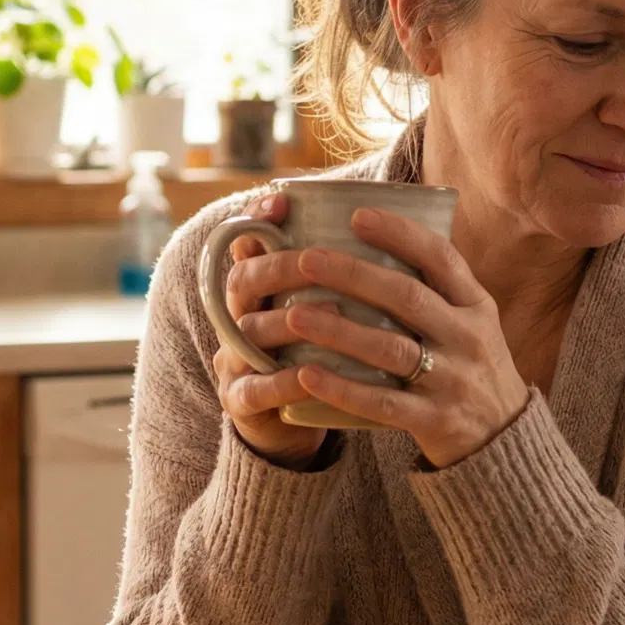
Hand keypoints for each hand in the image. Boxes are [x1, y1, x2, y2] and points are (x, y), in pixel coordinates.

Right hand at [212, 188, 326, 467]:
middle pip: (242, 282)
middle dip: (276, 267)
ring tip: (332, 312)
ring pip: (249, 333)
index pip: (246, 244)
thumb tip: (388, 220)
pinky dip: (282, 381)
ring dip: (287, 322)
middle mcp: (240, 318)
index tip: (282, 202)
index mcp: (260, 290)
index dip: (257, 220)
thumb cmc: (320, 355)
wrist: (294, 422)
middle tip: (314, 261)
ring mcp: (235, 361)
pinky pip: (256, 390)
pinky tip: (308, 375)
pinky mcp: (241, 403)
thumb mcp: (327, 311)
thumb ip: (343, 273)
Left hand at [279, 205, 529, 468]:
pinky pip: (383, 402)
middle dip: (353, 275)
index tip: (357, 215)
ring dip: (339, 330)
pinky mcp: (435, 420)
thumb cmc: (472, 368)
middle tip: (306, 259)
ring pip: (390, 349)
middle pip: (407, 297)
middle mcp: (468, 337)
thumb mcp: (474, 322)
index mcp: (476, 305)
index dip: (399, 233)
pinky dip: (343, 388)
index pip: (441, 257)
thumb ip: (438, 289)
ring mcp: (453, 380)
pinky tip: (307, 374)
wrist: (505, 438)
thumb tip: (381, 238)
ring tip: (294, 314)